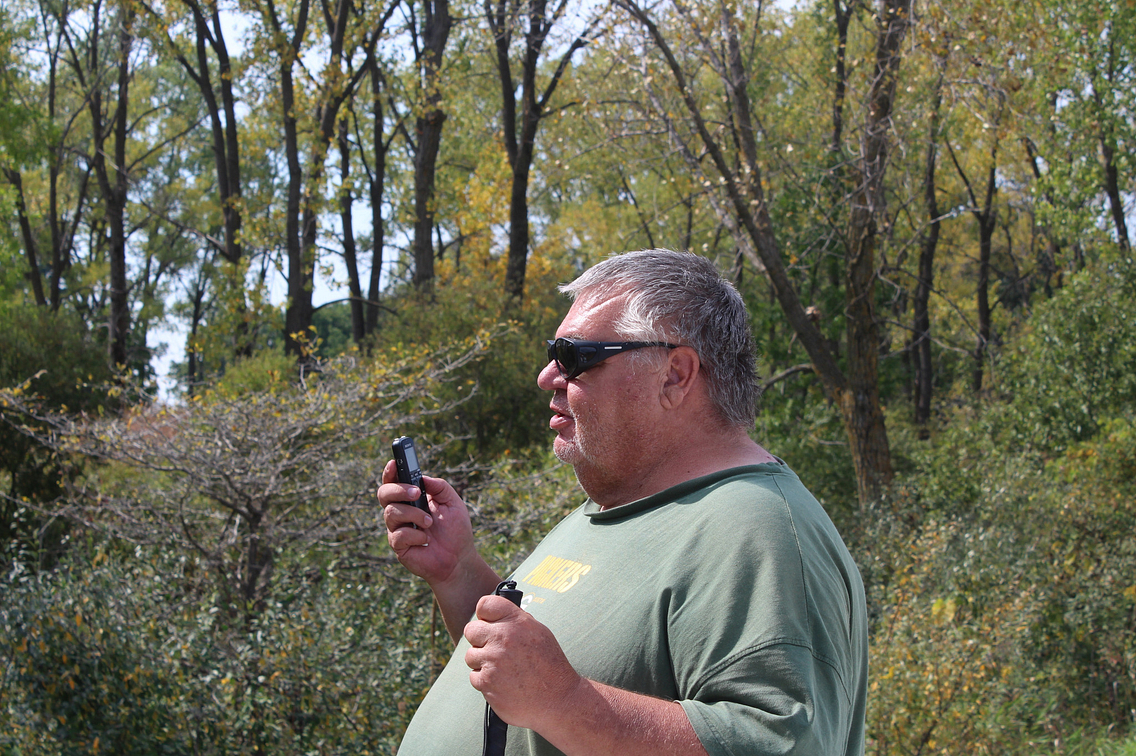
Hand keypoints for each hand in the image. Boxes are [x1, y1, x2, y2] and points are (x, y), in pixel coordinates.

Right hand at [378, 459, 477, 585]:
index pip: (394, 481)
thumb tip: (422, 477)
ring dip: (414, 515)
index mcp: (412, 498)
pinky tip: (426, 540)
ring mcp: (397, 528)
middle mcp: (401, 511)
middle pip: (383, 493)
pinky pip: (398, 535)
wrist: (459, 559)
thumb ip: (439, 487)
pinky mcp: (398, 545)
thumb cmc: (455, 530)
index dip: (390, 471)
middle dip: (398, 489)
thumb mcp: (453, 503)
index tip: (394, 462)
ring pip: (391, 512)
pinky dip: (416, 535)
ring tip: (430, 523)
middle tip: (417, 493)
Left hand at [463, 595, 582, 730]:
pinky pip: (474, 676)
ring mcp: (493, 660)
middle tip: (493, 649)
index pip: (485, 605)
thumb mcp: (539, 634)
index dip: (484, 615)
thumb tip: (495, 618)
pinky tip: (502, 683)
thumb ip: (516, 622)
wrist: (558, 700)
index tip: (488, 623)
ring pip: (471, 655)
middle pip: (471, 630)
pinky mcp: (486, 682)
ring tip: (503, 669)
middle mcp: (503, 638)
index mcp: (517, 622)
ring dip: (482, 662)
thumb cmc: (550, 666)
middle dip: (479, 639)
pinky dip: (485, 680)